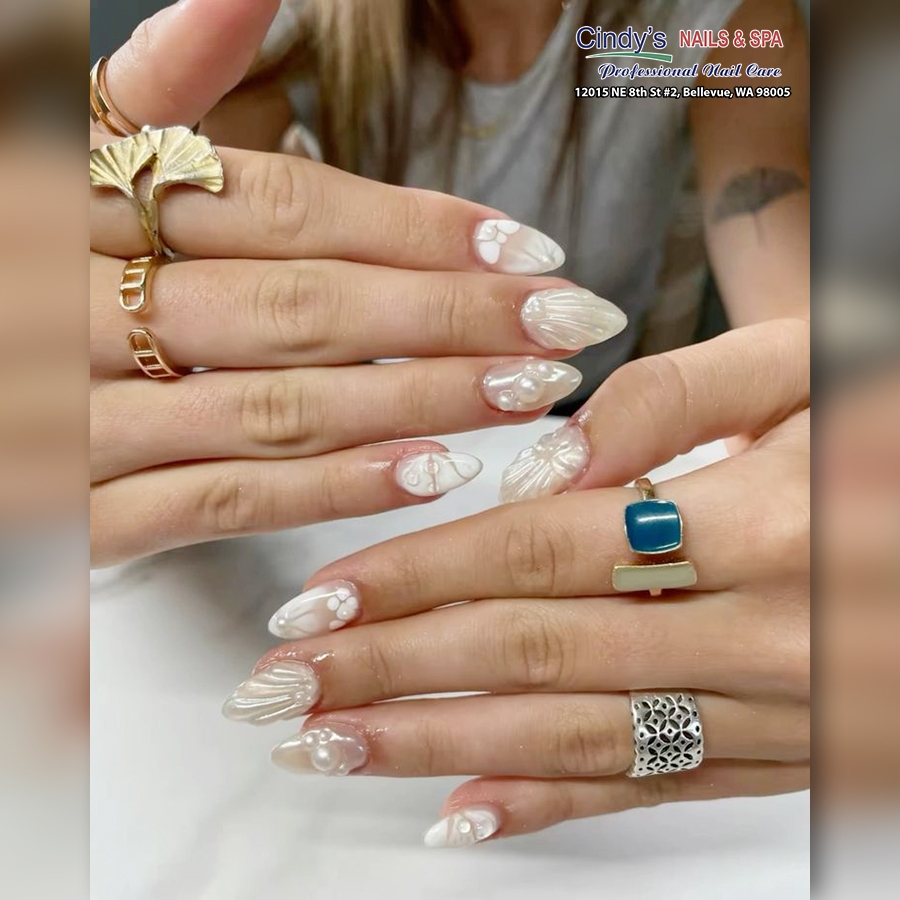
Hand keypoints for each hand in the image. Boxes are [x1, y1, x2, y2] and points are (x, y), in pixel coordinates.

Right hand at [90, 1, 624, 565]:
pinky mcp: (89, 512)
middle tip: (565, 323)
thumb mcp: (95, 152)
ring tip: (528, 391)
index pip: (286, 209)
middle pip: (302, 307)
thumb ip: (173, 76)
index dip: (417, 230)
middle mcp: (82, 304)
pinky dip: (334, 487)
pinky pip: (225, 501)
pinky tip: (433, 472)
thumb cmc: (48, 256)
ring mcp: (82, 417)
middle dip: (448, 317)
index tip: (527, 251)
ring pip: (278, 406)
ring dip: (418, 399)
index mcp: (90, 199)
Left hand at [224, 319, 809, 845]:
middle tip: (285, 686)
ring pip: (576, 734)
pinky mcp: (785, 752)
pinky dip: (552, 805)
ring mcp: (772, 706)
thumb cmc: (891, 426)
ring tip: (335, 745)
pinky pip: (655, 787)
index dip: (421, 577)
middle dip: (394, 671)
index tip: (324, 598)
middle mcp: (762, 630)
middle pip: (534, 652)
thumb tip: (548, 462)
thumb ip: (677, 398)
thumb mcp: (807, 363)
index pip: (541, 553)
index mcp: (762, 519)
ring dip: (441, 745)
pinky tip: (464, 813)